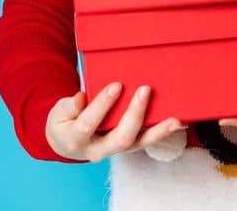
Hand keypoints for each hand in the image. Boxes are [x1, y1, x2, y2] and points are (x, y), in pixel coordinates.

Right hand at [46, 82, 184, 161]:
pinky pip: (146, 141)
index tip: (116, 85)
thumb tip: (81, 98)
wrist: (67, 142)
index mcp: (75, 140)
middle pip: (120, 138)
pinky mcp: (128, 147)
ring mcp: (115, 150)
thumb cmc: (64, 122)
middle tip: (145, 90)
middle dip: (134, 114)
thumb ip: (68, 107)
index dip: (102, 105)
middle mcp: (97, 150)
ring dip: (159, 131)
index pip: (89, 124)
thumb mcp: (58, 113)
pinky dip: (163, 132)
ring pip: (138, 144)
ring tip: (175, 119)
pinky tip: (178, 122)